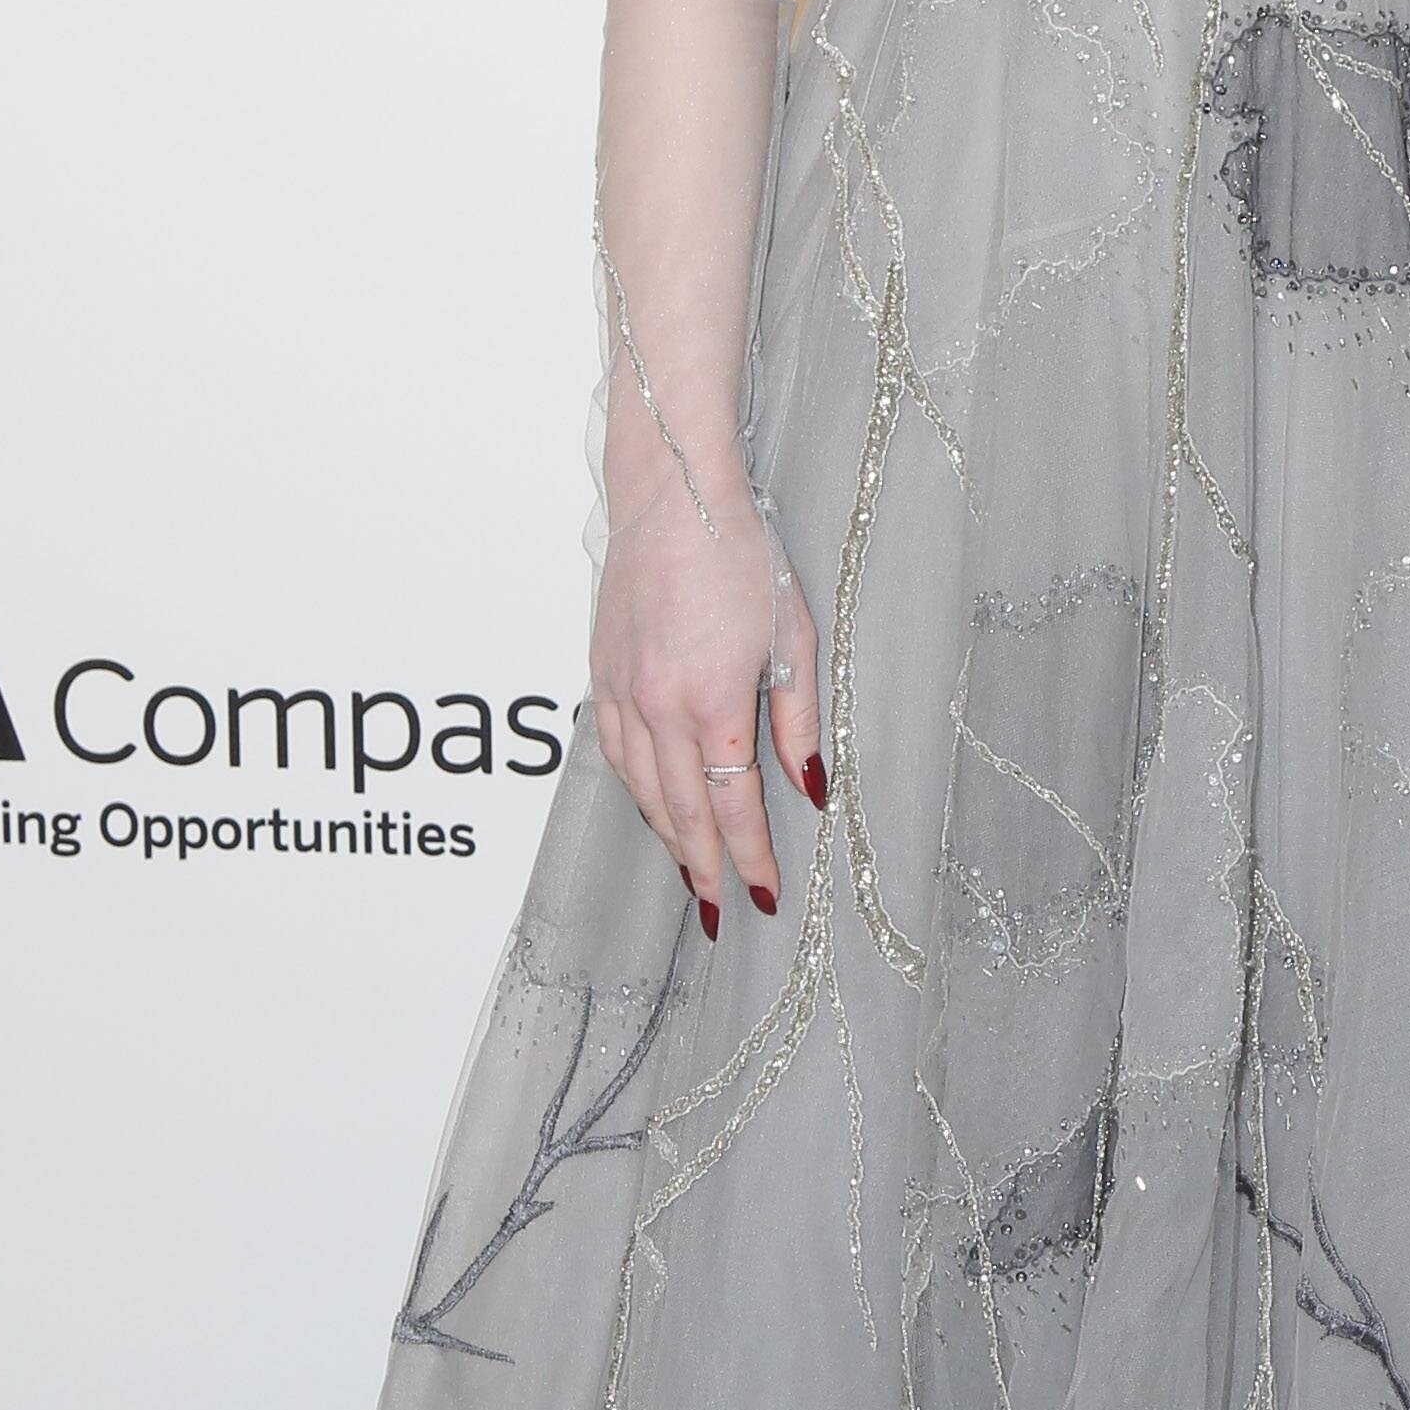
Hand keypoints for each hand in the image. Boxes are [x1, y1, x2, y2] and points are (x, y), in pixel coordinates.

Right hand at [589, 467, 825, 937]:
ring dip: (668, 836)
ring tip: (692, 870)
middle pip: (680, 811)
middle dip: (703, 867)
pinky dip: (638, 791)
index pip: (731, 805)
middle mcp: (656, 706)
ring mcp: (621, 692)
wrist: (674, 499)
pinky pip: (615, 754)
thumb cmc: (739, 556)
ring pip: (642, 789)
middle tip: (720, 910)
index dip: (748, 856)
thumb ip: (798, 719)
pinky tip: (655, 804)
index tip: (762, 893)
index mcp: (711, 701)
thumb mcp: (792, 638)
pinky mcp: (601, 674)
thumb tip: (808, 786)